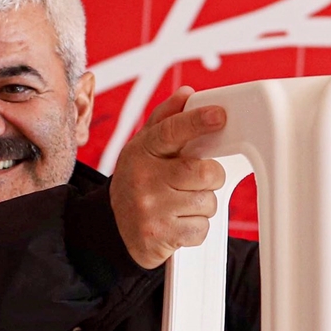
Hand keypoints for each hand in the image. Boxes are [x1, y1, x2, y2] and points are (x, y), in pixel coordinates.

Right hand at [109, 86, 226, 269]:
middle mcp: (143, 179)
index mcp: (142, 151)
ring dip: (203, 204)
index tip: (218, 115)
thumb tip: (187, 95)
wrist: (112, 229)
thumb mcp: (144, 148)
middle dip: (211, 177)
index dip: (197, 121)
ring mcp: (151, 209)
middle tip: (197, 180)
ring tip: (182, 204)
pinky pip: (201, 228)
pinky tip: (179, 222)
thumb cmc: (137, 183)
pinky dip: (197, 228)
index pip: (171, 131)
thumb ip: (166, 120)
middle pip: (202, 172)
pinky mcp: (161, 236)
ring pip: (207, 202)